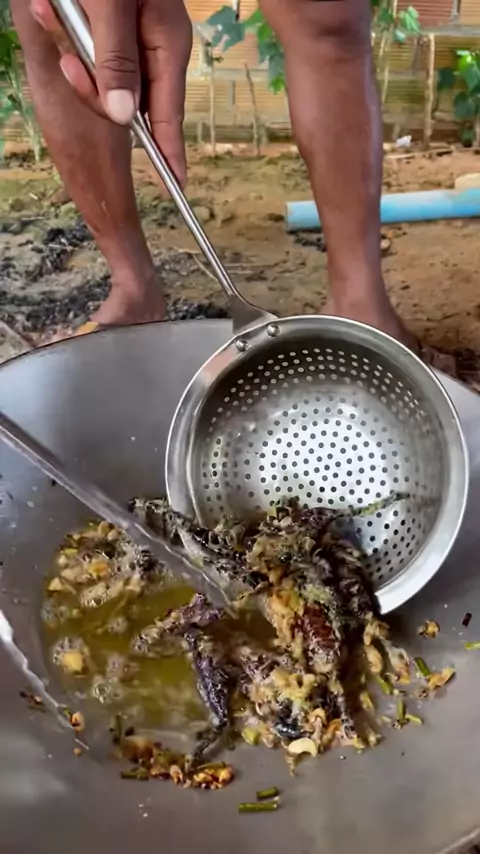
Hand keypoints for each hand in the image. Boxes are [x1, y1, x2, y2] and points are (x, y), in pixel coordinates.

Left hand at [30, 0, 192, 184]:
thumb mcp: (113, 5)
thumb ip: (117, 59)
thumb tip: (122, 116)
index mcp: (168, 44)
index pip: (170, 113)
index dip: (170, 151)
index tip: (175, 185)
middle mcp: (157, 46)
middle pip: (130, 100)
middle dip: (92, 90)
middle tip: (67, 63)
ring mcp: (138, 38)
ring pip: (107, 78)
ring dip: (77, 60)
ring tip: (48, 13)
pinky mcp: (116, 27)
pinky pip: (94, 52)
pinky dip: (71, 38)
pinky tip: (54, 13)